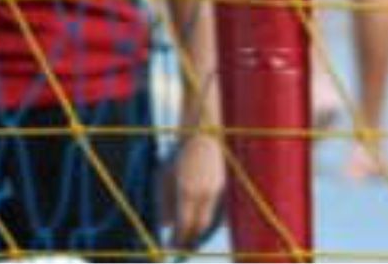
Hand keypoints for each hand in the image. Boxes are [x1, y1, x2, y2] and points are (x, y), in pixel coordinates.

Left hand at [166, 132, 225, 246]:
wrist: (202, 135)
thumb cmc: (178, 156)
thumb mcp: (164, 178)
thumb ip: (164, 203)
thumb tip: (165, 225)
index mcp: (187, 190)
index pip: (183, 225)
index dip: (177, 240)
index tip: (169, 249)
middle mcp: (205, 193)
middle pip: (199, 227)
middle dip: (190, 242)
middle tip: (180, 252)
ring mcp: (217, 191)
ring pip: (210, 221)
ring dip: (199, 235)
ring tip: (190, 244)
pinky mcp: (224, 188)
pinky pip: (216, 213)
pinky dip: (208, 223)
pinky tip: (200, 229)